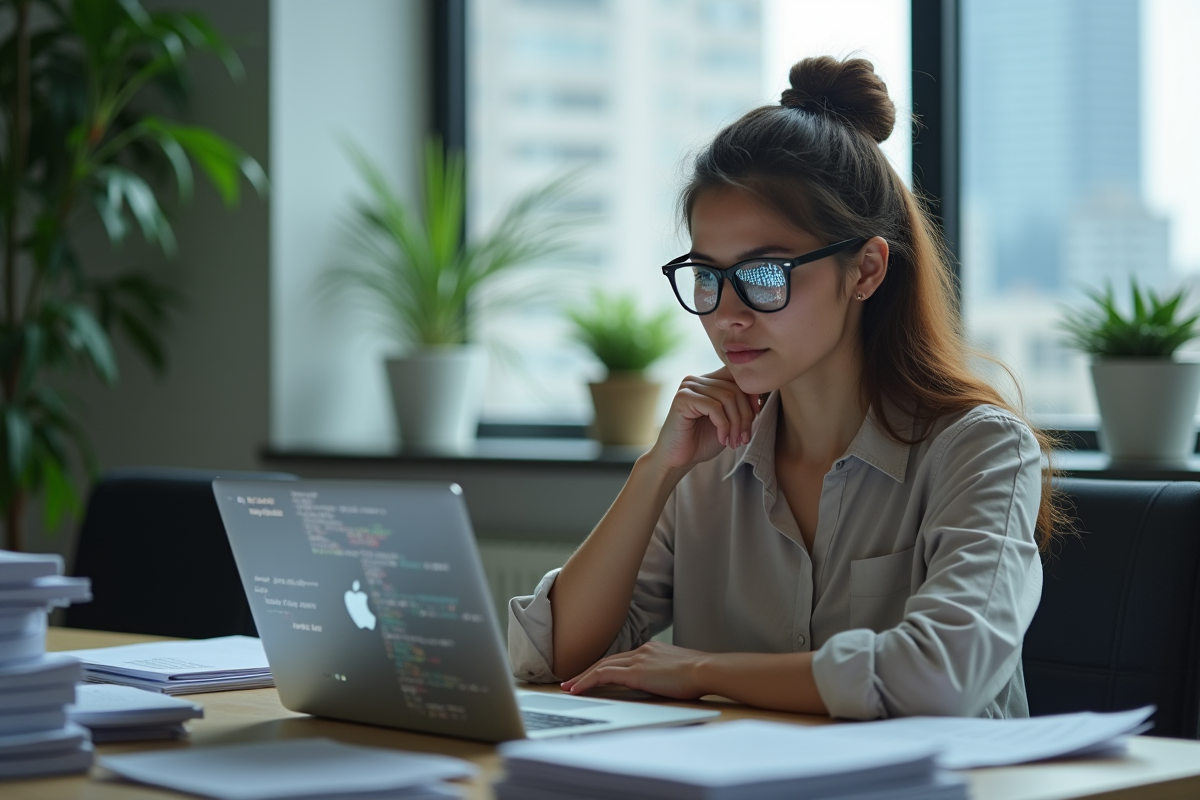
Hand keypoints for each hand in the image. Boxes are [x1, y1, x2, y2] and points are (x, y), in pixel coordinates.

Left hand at [559, 641, 711, 699]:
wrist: (705, 670)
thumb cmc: (699, 675)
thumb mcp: (678, 671)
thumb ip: (665, 674)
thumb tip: (661, 684)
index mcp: (651, 650)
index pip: (620, 658)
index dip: (603, 667)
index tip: (592, 675)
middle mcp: (642, 650)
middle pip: (607, 660)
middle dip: (587, 671)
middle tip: (571, 681)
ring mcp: (638, 659)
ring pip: (601, 666)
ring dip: (582, 677)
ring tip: (569, 687)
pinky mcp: (636, 671)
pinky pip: (604, 675)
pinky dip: (588, 681)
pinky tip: (578, 689)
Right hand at [647, 367, 762, 472]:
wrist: (678, 459)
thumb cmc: (702, 441)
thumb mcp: (728, 420)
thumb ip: (739, 404)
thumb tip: (761, 394)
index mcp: (708, 381)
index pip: (737, 376)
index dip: (751, 394)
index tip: (756, 416)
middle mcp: (697, 379)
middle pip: (735, 389)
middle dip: (745, 416)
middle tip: (744, 438)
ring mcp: (688, 387)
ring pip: (727, 398)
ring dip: (736, 424)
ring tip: (734, 442)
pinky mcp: (682, 398)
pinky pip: (714, 407)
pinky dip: (723, 426)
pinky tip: (722, 439)